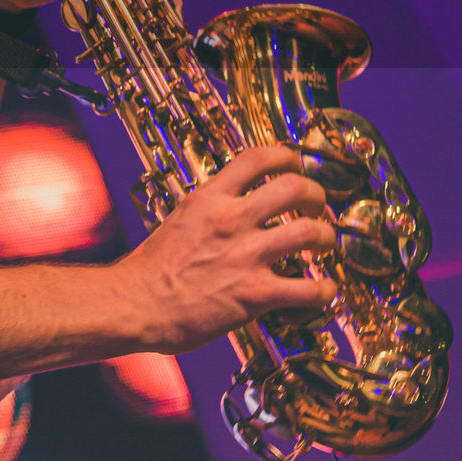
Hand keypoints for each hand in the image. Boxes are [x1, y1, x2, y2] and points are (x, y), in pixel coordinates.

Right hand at [114, 145, 336, 354]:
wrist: (134, 304)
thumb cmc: (148, 270)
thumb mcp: (178, 220)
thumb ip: (208, 211)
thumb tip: (227, 208)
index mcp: (209, 199)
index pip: (257, 158)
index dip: (286, 156)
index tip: (295, 163)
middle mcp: (231, 220)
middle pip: (293, 187)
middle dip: (315, 195)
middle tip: (316, 206)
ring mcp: (246, 256)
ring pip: (311, 232)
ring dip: (326, 237)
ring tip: (324, 243)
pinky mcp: (256, 294)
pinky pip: (309, 288)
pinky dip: (324, 289)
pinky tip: (322, 290)